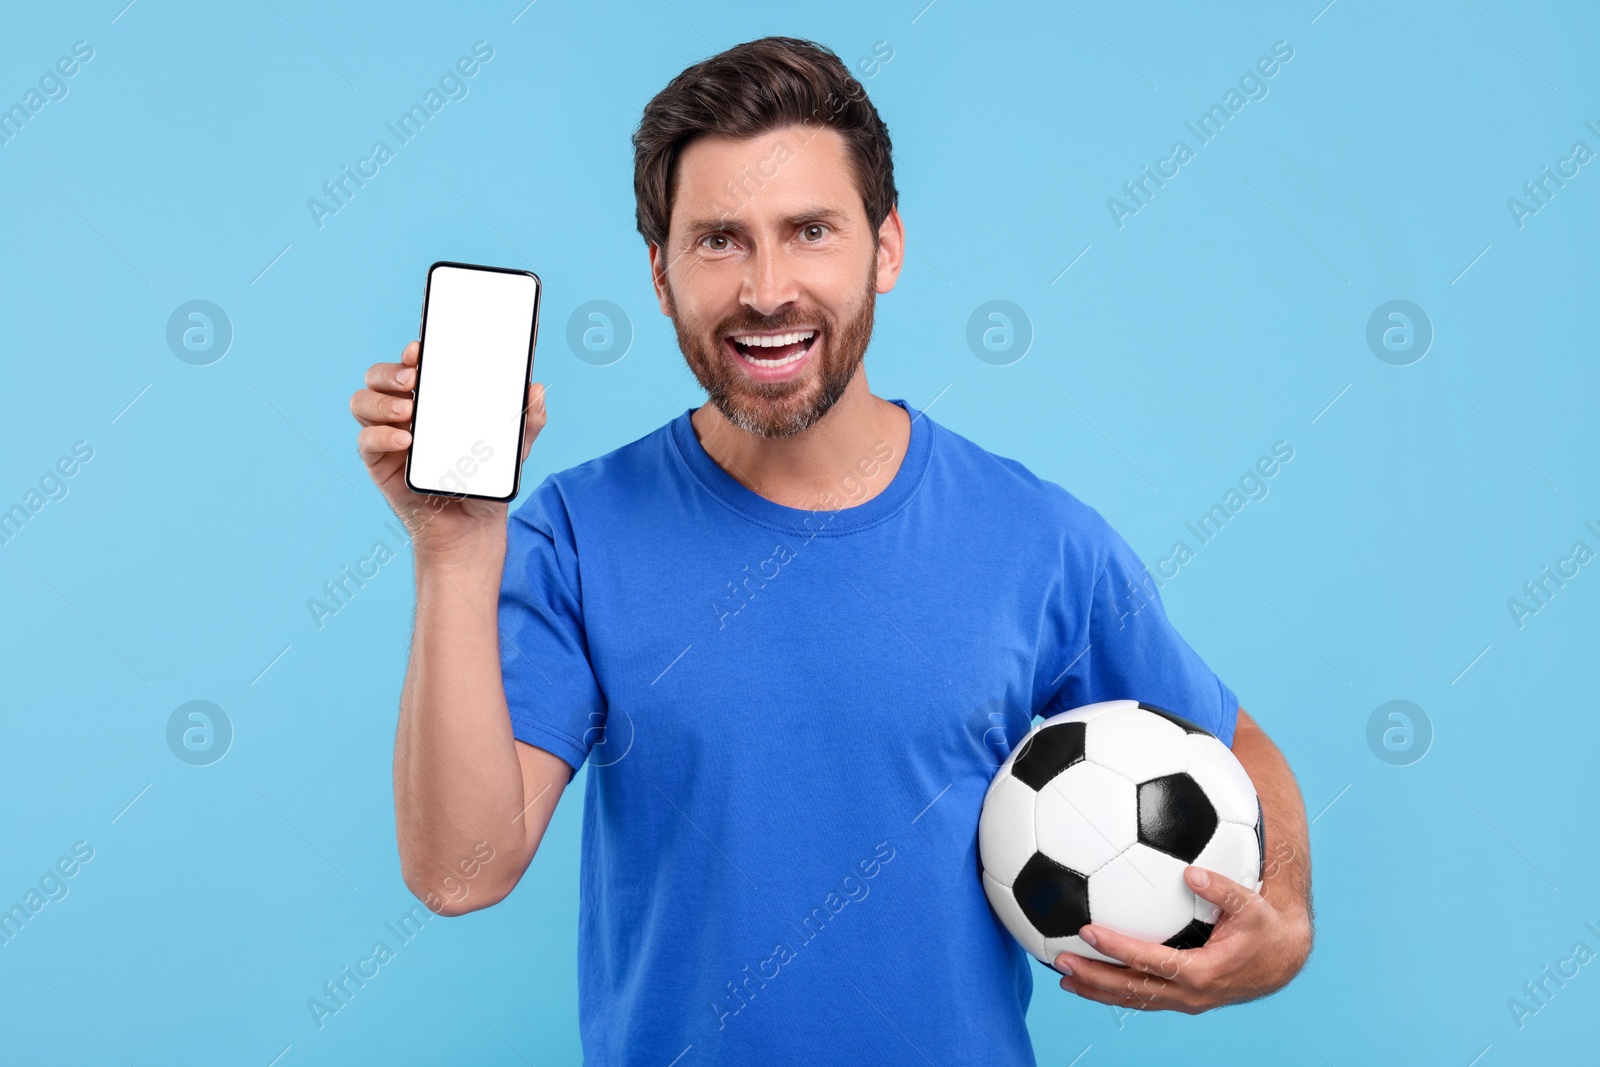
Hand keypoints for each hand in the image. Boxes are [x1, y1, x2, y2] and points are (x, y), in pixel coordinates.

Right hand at [350, 339, 546, 561]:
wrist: (472, 526)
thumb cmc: (485, 480)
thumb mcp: (514, 449)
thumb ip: (527, 421)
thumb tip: (538, 390)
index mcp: (433, 399)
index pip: (414, 364)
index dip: (412, 352)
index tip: (421, 349)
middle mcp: (405, 410)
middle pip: (379, 376)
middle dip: (390, 371)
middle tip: (413, 378)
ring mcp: (388, 434)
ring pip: (363, 401)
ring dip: (382, 400)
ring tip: (409, 411)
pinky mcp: (379, 461)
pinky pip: (366, 441)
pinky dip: (380, 436)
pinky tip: (405, 441)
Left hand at [1052, 864, 1311, 1013]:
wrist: (1282, 961)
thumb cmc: (1265, 928)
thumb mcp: (1251, 905)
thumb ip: (1223, 889)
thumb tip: (1192, 871)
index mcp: (1201, 972)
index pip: (1149, 961)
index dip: (1117, 948)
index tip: (1087, 932)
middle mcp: (1190, 993)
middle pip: (1132, 989)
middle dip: (1094, 977)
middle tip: (1060, 960)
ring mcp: (1185, 1000)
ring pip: (1134, 998)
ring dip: (1098, 990)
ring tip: (1064, 978)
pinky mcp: (1183, 998)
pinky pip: (1144, 996)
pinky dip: (1116, 991)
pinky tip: (1092, 978)